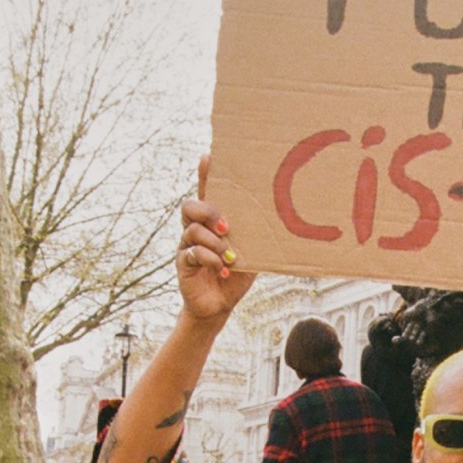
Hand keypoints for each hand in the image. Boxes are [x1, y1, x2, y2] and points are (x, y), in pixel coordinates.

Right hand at [177, 155, 257, 324]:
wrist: (219, 305)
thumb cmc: (235, 276)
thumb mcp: (251, 253)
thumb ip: (255, 237)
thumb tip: (279, 220)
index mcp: (212, 222)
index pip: (206, 193)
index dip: (205, 174)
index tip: (208, 157)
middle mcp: (196, 229)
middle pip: (190, 206)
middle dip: (208, 211)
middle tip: (227, 226)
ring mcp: (187, 245)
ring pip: (192, 229)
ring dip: (214, 241)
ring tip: (230, 256)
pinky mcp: (183, 263)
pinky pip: (192, 253)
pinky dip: (210, 259)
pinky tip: (223, 269)